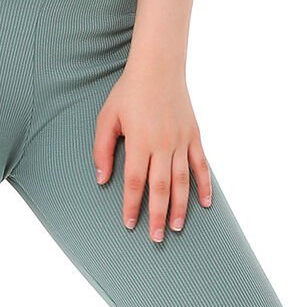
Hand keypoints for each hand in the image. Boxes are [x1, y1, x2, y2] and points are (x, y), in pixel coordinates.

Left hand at [91, 65, 211, 239]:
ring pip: (182, 181)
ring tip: (176, 227)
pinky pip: (201, 165)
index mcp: (139, 142)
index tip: (129, 223)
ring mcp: (181, 141)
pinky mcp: (194, 136)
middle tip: (156, 238)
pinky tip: (205, 204)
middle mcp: (163, 145)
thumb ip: (102, 150)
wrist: (158, 68)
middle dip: (157, 215)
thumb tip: (102, 179)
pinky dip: (205, 185)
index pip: (134, 182)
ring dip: (180, 207)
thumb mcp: (107, 118)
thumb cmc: (128, 93)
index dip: (131, 205)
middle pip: (160, 188)